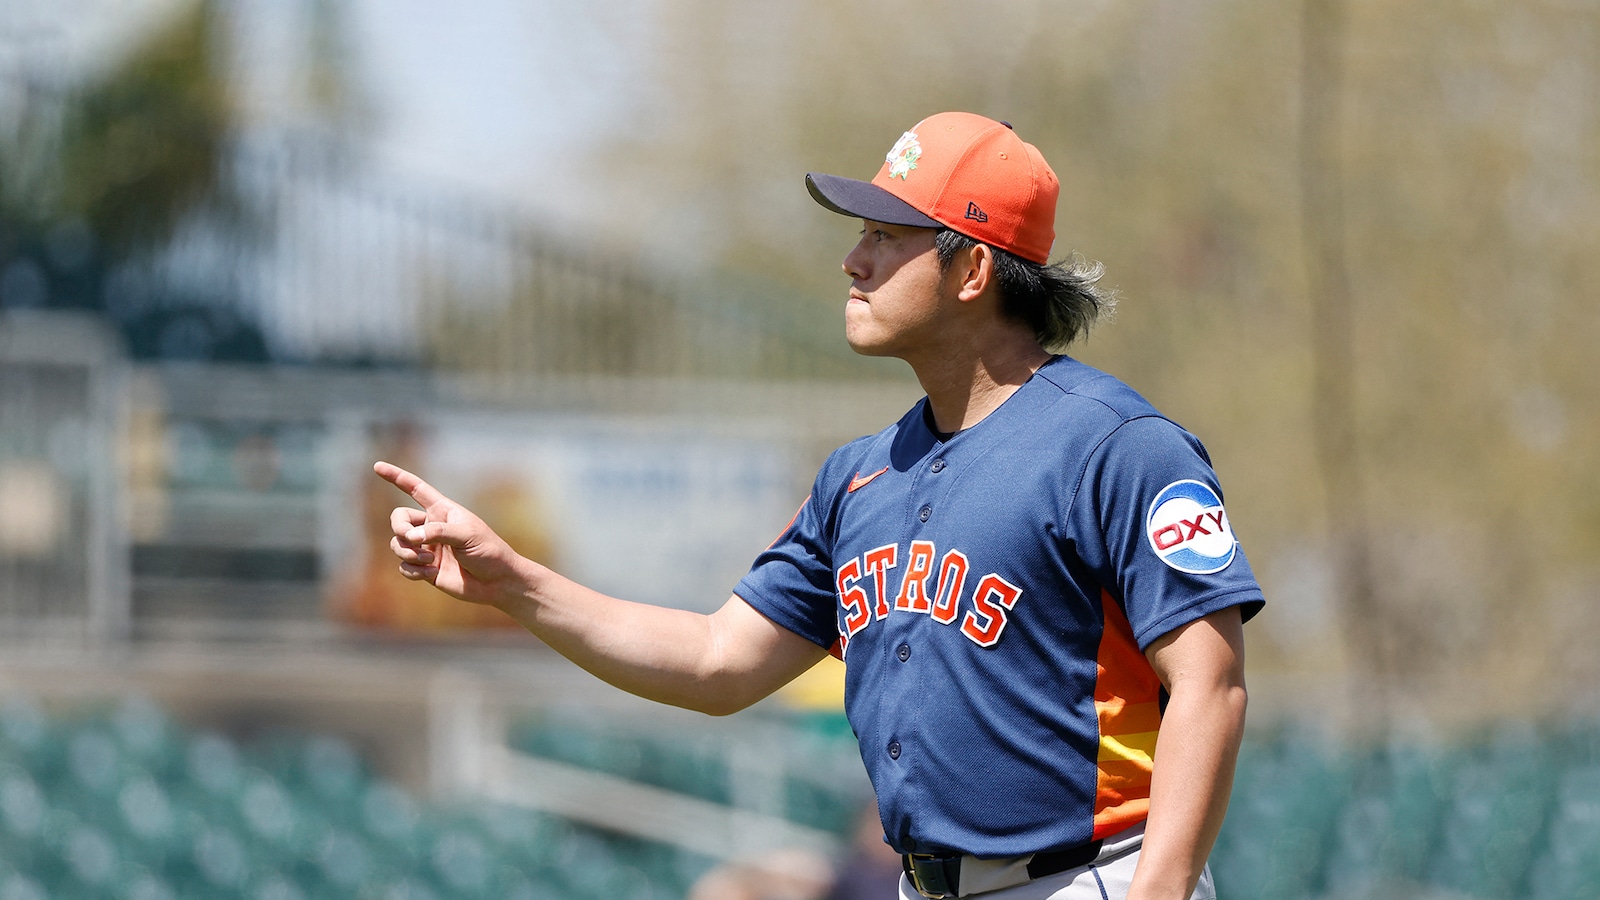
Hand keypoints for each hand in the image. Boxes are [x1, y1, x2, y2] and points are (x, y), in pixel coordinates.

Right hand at [373, 461, 523, 604]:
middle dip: (398, 528)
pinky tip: (432, 574)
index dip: (396, 477)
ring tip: (429, 562)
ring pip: (397, 544)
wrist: (497, 582)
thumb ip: (438, 532)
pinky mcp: (425, 568)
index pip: (415, 488)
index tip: (377, 466)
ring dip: (408, 553)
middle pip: (398, 519)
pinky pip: (404, 566)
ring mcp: (427, 548)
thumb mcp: (467, 535)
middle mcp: (431, 527)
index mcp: (442, 510)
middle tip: (411, 539)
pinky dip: (413, 571)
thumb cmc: (489, 552)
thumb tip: (410, 537)